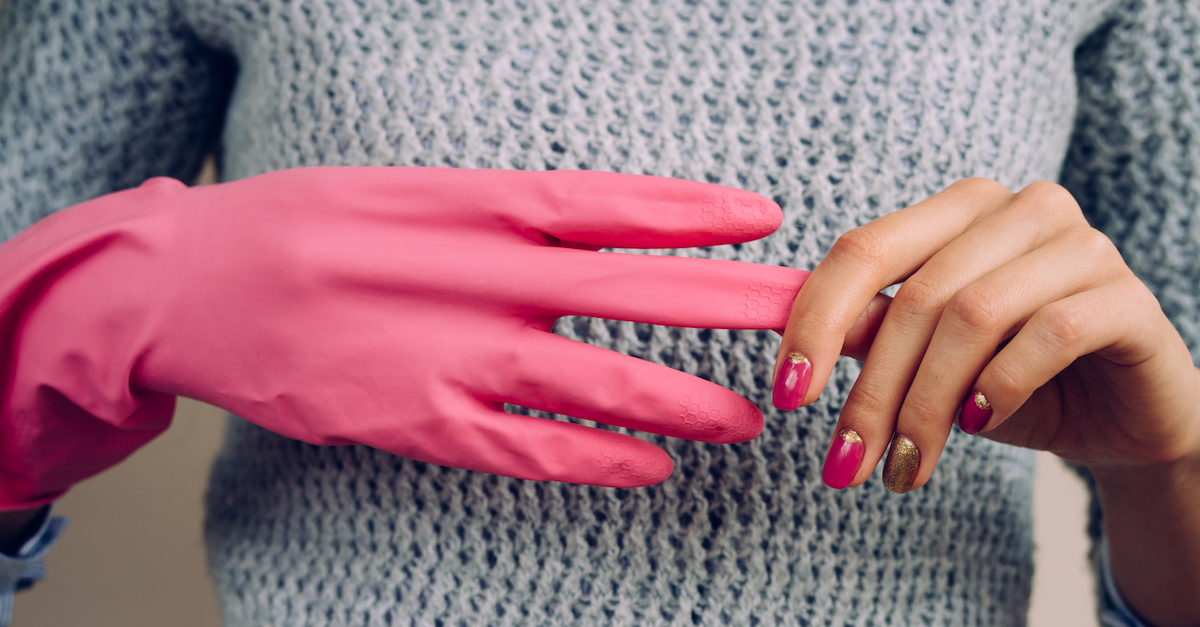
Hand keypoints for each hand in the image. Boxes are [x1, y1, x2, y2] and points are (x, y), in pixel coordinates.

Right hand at [1, 167, 809, 508]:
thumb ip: (500, 214)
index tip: (767, 217)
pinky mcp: (418, 421)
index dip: (694, 213)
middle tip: (809, 315)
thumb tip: (590, 229)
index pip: (610, 205)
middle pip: (631, 289)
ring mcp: (450, 353)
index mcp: (473, 204)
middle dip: (729, 304)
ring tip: (753, 414)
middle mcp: (475, 275)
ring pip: (594, 379)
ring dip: (681, 397)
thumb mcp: (409, 192)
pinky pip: (527, 449)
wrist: (199, 285)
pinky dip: (596, 459)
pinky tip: (652, 467)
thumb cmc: (307, 225)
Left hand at [772, 178, 1199, 492]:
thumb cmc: (1013, 382)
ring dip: (928, 404)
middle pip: (917, 295)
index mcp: (959, 211)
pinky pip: (1049, 334)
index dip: (815, 321)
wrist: (1120, 419)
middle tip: (847, 462)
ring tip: (906, 465)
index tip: (787, 394)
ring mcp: (1081, 245)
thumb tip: (803, 340)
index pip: (864, 250)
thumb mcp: (929, 361)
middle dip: (872, 391)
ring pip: (975, 315)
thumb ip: (874, 335)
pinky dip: (1001, 385)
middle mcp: (1020, 210)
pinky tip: (980, 423)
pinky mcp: (1128, 297)